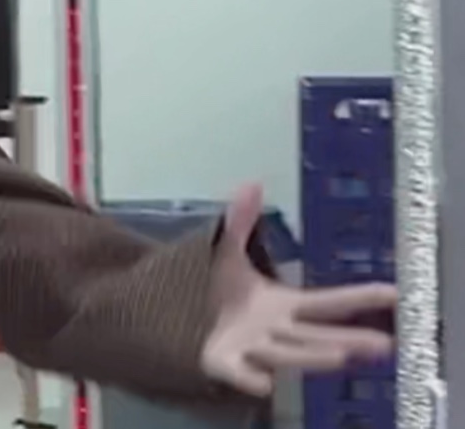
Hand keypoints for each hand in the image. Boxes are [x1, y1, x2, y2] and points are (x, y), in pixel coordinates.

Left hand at [200, 183, 396, 394]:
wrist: (172, 318)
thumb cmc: (214, 292)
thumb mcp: (228, 254)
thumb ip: (240, 222)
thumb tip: (252, 183)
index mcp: (284, 306)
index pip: (328, 303)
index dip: (360, 299)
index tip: (395, 294)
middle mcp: (276, 331)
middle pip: (317, 335)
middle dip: (349, 339)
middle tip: (384, 343)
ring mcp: (252, 350)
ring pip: (287, 355)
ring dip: (312, 355)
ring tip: (340, 355)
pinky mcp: (223, 363)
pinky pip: (239, 374)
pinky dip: (250, 378)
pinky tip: (264, 383)